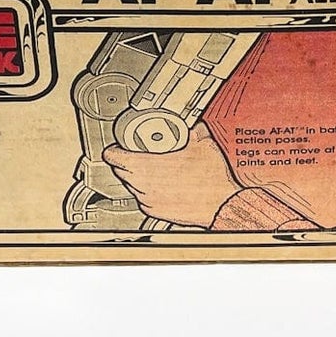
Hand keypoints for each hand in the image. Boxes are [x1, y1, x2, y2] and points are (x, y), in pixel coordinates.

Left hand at [103, 121, 239, 228]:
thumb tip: (191, 125)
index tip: (117, 146)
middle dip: (127, 161)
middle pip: (122, 171)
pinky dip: (150, 190)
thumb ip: (191, 130)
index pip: (115, 157)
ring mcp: (148, 201)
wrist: (221, 204)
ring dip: (139, 176)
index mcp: (146, 166)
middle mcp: (142, 186)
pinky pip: (145, 198)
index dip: (114, 149)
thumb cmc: (209, 179)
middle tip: (139, 153)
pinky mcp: (156, 211)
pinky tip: (165, 184)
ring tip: (156, 167)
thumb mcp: (202, 143)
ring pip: (133, 185)